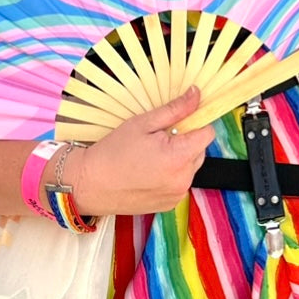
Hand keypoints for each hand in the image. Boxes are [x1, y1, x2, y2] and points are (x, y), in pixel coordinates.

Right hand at [71, 87, 214, 215]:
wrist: (90, 184)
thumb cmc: (113, 152)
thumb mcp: (143, 123)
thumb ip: (175, 109)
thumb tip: (196, 95)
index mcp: (178, 157)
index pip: (208, 134)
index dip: (197, 123)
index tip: (181, 121)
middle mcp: (182, 179)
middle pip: (200, 151)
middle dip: (186, 141)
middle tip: (159, 138)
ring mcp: (177, 194)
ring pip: (190, 167)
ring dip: (179, 158)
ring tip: (152, 156)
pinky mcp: (170, 204)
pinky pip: (180, 182)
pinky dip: (171, 175)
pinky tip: (150, 171)